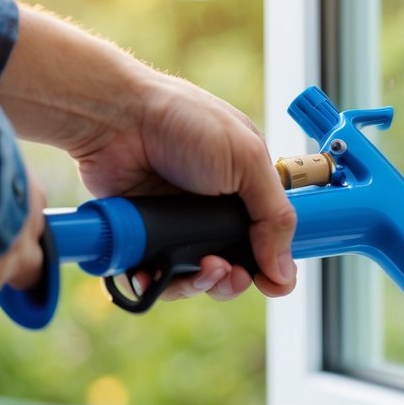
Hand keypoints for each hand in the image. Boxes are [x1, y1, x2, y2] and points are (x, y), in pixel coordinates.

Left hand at [71, 74, 295, 301]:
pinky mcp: (143, 237)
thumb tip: (285, 272)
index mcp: (245, 191)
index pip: (268, 241)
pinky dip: (155, 284)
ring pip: (194, 279)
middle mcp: (212, 213)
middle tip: (230, 273)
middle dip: (233, 280)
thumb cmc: (184, 123)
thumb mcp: (248, 161)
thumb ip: (274, 217)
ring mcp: (177, 227)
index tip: (272, 283)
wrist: (118, 119)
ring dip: (199, 285)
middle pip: (232, 268)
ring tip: (200, 269)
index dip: (271, 266)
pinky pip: (153, 275)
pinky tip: (154, 276)